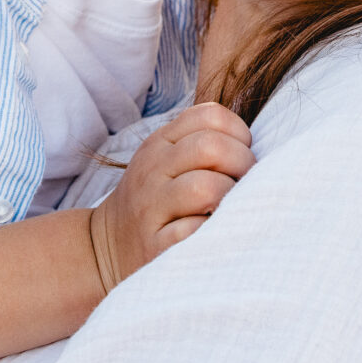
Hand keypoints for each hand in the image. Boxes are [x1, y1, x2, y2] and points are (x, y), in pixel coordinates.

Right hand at [87, 102, 253, 288]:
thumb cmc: (156, 198)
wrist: (107, 245)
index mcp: (160, 142)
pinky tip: (209, 233)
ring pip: (206, 188)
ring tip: (228, 208)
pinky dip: (210, 232)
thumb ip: (202, 141)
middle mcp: (152, 170)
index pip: (211, 116)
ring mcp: (151, 208)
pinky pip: (194, 232)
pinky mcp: (154, 246)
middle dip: (243, 164)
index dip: (239, 134)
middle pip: (211, 147)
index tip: (240, 155)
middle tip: (244, 184)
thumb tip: (255, 147)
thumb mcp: (167, 158)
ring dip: (230, 200)